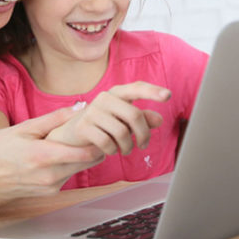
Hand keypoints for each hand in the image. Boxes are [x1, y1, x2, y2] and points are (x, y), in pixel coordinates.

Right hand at [0, 107, 105, 204]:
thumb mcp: (23, 128)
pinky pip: (66, 177)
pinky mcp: (46, 194)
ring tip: (75, 140)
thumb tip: (78, 107)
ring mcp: (48, 188)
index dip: (98, 140)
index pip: (87, 153)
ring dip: (81, 157)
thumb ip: (53, 119)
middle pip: (88, 163)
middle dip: (94, 147)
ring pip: (77, 170)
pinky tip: (58, 155)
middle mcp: (50, 177)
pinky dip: (68, 166)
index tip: (100, 127)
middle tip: (93, 131)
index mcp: (45, 157)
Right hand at [46, 82, 169, 155]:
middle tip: (143, 145)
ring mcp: (92, 111)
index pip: (136, 88)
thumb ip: (142, 119)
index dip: (152, 91)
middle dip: (143, 134)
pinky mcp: (83, 126)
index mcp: (116, 94)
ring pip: (122, 131)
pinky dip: (112, 150)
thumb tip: (159, 119)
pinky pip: (107, 142)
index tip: (167, 96)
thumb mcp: (124, 122)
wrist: (71, 137)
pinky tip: (110, 150)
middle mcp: (104, 98)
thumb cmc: (102, 127)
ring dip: (127, 146)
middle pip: (134, 115)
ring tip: (125, 149)